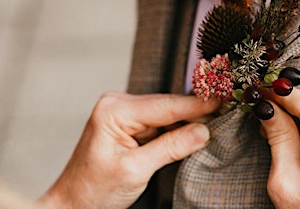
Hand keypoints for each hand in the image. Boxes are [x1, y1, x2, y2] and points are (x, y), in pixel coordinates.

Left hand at [37, 92, 218, 208]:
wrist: (73, 204)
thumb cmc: (94, 190)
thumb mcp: (136, 170)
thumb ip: (171, 147)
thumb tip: (204, 131)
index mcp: (114, 110)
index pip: (167, 105)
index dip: (198, 104)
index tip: (225, 100)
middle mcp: (118, 104)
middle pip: (169, 106)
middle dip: (196, 112)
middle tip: (227, 112)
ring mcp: (124, 113)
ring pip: (167, 114)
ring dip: (188, 122)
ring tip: (215, 124)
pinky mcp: (129, 124)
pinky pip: (160, 123)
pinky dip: (177, 129)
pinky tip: (193, 133)